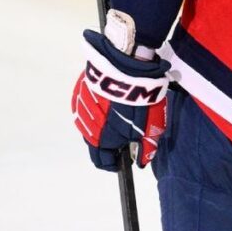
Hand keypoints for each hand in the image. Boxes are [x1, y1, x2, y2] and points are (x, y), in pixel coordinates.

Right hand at [71, 10, 171, 171]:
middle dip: (110, 142)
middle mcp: (86, 127)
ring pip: (90, 124)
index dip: (114, 163)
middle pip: (96, 143)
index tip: (124, 159)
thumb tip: (141, 162)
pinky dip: (97, 107)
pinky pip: (87, 106)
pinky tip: (110, 100)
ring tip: (119, 113)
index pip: (103, 162)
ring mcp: (81, 108)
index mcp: (102, 140)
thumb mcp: (151, 127)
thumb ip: (146, 148)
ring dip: (102, 124)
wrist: (126, 67)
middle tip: (126, 132)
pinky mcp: (80, 91)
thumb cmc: (139, 101)